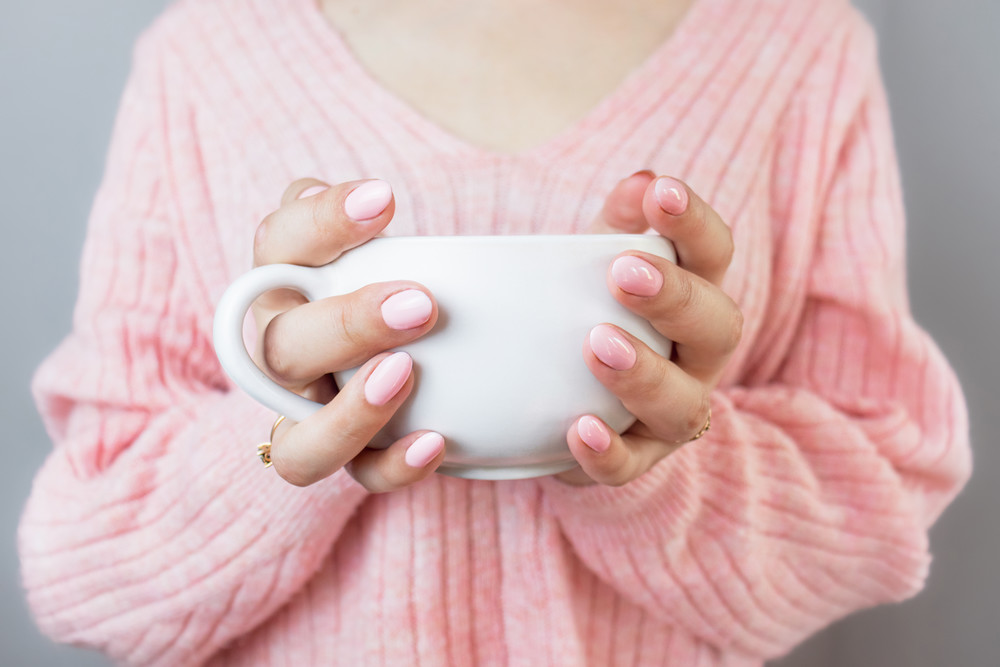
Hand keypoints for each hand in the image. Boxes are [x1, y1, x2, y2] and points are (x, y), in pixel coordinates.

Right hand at [252, 178, 446, 489]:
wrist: (422, 339)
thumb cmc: (407, 272)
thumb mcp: (401, 232)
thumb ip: (394, 214)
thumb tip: (423, 200)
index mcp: (288, 280)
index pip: (278, 242)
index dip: (319, 222)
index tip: (386, 200)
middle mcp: (283, 349)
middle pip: (280, 347)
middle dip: (346, 325)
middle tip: (421, 304)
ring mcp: (310, 412)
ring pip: (297, 437)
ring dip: (348, 412)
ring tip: (407, 375)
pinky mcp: (349, 454)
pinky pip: (357, 475)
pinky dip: (391, 465)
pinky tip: (435, 442)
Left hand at [557, 172, 741, 485]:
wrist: (570, 402)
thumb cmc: (593, 314)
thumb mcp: (598, 264)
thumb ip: (617, 223)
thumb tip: (640, 180)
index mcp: (694, 297)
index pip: (714, 255)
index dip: (695, 223)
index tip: (662, 191)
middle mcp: (698, 357)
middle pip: (718, 328)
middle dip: (676, 299)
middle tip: (624, 273)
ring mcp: (672, 413)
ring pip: (683, 404)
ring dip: (645, 374)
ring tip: (597, 344)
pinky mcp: (635, 459)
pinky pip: (630, 465)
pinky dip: (608, 451)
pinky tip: (579, 429)